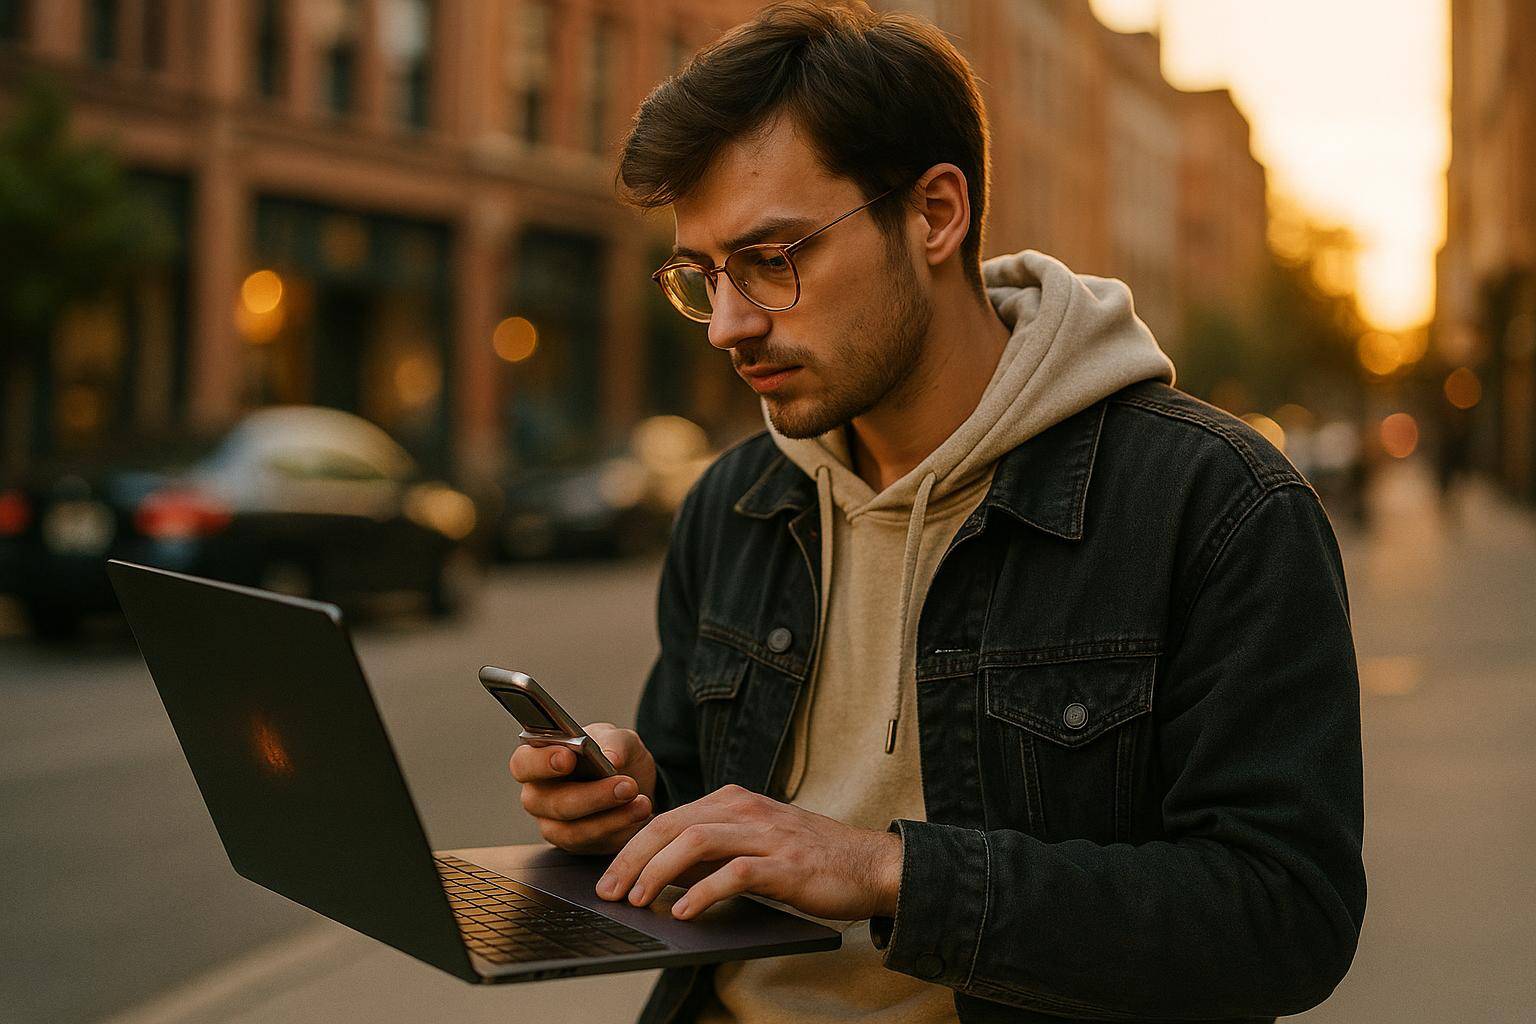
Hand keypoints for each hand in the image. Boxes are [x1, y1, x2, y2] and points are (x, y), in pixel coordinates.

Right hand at [509, 723, 657, 853]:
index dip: (541, 762)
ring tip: (641, 803)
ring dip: (611, 817)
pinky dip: (618, 829)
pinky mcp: (575, 844)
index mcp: (537, 760)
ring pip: (572, 829)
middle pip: (548, 802)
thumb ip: (614, 742)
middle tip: (626, 785)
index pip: (524, 763)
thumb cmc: (614, 754)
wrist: (635, 782)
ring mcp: (553, 824)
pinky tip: (639, 814)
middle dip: (591, 795)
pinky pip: (592, 843)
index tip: (568, 758)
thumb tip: (611, 758)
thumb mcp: (619, 738)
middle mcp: (538, 795)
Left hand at [593, 784, 902, 921]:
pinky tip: (684, 911)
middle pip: (672, 825)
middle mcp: (746, 809)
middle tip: (609, 893)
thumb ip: (710, 851)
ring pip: (695, 842)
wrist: (870, 863)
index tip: (608, 878)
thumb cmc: (809, 858)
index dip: (631, 848)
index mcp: (733, 801)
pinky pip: (734, 873)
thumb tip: (659, 872)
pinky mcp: (786, 863)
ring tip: (638, 901)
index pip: (667, 818)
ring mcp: (767, 834)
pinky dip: (702, 892)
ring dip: (658, 873)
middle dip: (632, 859)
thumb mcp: (753, 843)